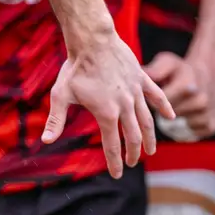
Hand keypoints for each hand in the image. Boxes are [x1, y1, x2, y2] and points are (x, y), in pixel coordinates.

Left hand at [42, 33, 174, 176]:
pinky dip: (164, 107)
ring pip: (147, 120)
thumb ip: (55, 120)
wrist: (92, 40)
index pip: (112, 145)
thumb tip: (45, 141)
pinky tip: (170, 116)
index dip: (114, 162)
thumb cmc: (75, 68)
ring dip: (149, 138)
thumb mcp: (61, 95)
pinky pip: (157, 95)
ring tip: (150, 150)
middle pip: (133, 137)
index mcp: (106, 113)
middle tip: (131, 163)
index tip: (116, 174)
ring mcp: (135, 92)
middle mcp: (125, 106)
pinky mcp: (141, 78)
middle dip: (132, 153)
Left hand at [145, 52, 214, 138]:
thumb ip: (154, 70)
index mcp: (187, 84)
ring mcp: (207, 114)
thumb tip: (136, 76)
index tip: (151, 97)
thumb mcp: (169, 63)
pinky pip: (189, 133)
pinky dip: (185, 127)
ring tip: (179, 104)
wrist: (211, 75)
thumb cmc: (183, 70)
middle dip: (163, 111)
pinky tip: (188, 113)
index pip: (160, 103)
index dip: (152, 101)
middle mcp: (200, 100)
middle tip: (167, 101)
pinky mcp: (211, 126)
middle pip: (168, 117)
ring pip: (178, 126)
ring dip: (174, 120)